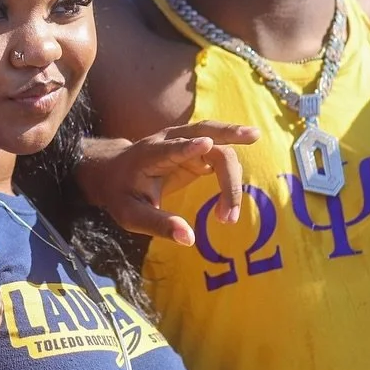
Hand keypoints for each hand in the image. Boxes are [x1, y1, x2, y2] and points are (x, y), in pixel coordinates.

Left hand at [77, 123, 261, 245]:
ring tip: (230, 216)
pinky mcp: (198, 151)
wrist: (114, 171)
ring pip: (220, 142)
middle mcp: (170, 140)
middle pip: (205, 131)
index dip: (187, 147)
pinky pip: (222, 155)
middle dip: (231, 134)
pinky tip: (231, 205)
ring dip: (233, 174)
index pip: (170, 148)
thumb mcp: (130, 215)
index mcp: (149, 153)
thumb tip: (189, 239)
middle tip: (254, 138)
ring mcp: (187, 142)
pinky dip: (232, 177)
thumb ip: (157, 224)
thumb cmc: (121, 193)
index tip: (206, 145)